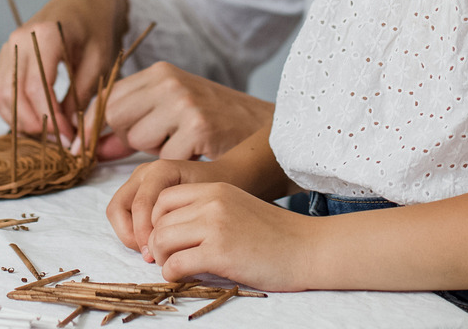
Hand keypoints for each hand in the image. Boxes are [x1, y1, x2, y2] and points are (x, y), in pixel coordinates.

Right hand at [0, 0, 124, 141]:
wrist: (85, 3)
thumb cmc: (96, 28)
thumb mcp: (99, 61)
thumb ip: (81, 96)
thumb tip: (68, 133)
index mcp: (44, 35)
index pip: (36, 87)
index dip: (50, 118)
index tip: (69, 136)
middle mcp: (19, 40)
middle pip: (12, 95)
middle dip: (34, 125)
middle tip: (61, 140)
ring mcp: (8, 47)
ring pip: (0, 96)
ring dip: (21, 121)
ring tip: (50, 132)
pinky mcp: (6, 57)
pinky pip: (0, 91)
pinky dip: (14, 111)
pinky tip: (38, 120)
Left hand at [94, 62, 273, 160]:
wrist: (264, 130)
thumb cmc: (215, 123)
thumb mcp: (171, 113)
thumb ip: (131, 126)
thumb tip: (90, 147)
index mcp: (159, 72)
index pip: (108, 98)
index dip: (99, 125)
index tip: (96, 146)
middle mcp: (168, 81)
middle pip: (115, 116)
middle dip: (128, 138)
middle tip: (160, 142)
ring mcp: (183, 102)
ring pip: (136, 139)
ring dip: (154, 152)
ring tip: (182, 144)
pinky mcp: (198, 127)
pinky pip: (164, 157)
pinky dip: (178, 164)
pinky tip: (198, 154)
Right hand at [105, 158, 223, 256]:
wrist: (224, 179)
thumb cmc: (215, 196)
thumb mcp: (203, 207)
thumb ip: (182, 222)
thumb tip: (158, 249)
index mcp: (160, 170)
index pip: (140, 205)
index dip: (144, 233)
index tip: (157, 254)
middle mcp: (144, 172)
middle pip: (119, 206)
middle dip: (131, 234)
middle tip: (149, 254)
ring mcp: (137, 181)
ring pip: (116, 211)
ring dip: (129, 234)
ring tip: (149, 251)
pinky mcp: (135, 191)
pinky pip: (122, 214)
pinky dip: (131, 231)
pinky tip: (150, 244)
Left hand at [146, 180, 322, 290]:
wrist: (310, 248)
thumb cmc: (277, 235)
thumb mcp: (239, 208)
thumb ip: (209, 212)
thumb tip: (173, 231)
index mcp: (216, 189)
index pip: (164, 198)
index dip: (158, 221)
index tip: (168, 239)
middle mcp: (212, 202)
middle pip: (159, 221)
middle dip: (158, 244)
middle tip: (170, 259)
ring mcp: (215, 226)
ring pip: (161, 240)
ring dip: (163, 259)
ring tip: (177, 268)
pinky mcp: (220, 252)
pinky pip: (175, 264)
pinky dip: (173, 275)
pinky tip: (185, 278)